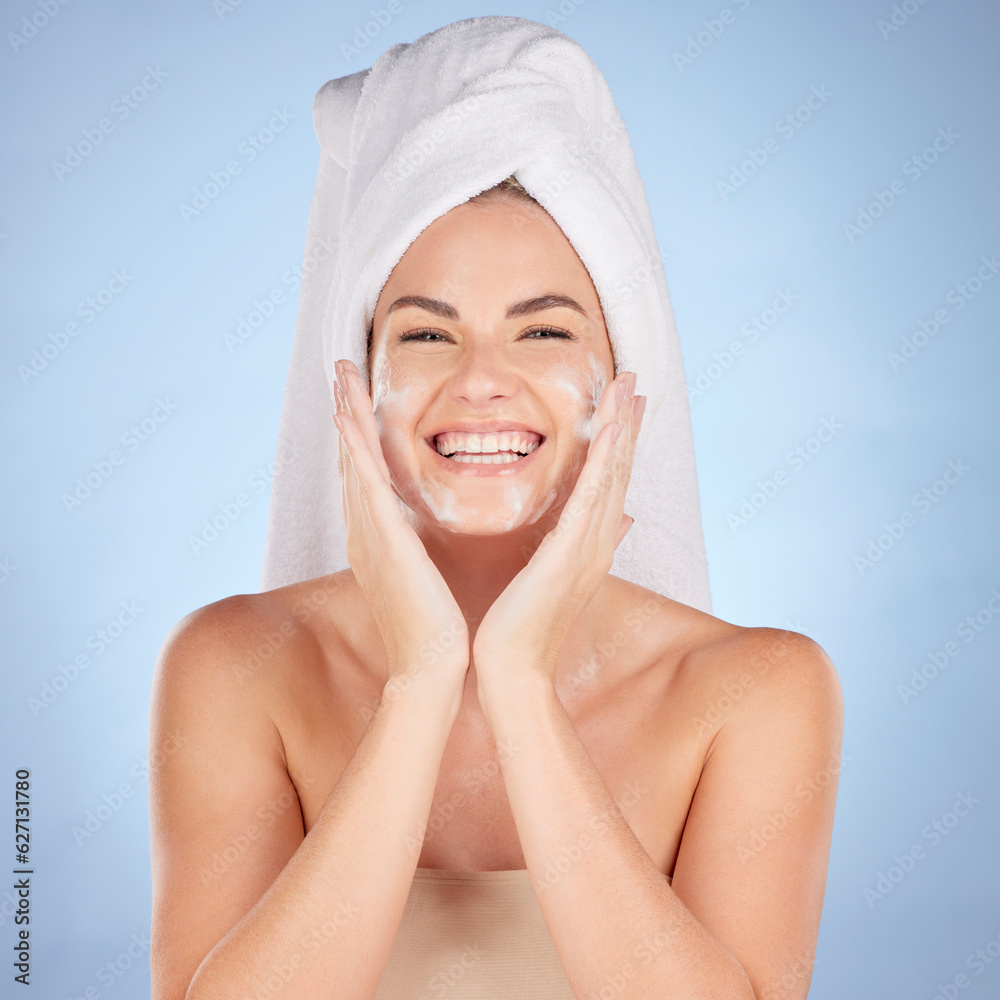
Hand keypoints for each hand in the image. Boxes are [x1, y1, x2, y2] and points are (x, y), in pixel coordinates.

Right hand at [332, 359, 469, 702]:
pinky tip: (346, 417)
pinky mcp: (384, 542)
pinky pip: (366, 484)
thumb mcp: (427, 577)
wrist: (433, 670)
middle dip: (345, 412)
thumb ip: (421, 550)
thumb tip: (428, 537)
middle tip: (339, 368)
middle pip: (352, 459)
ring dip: (346, 414)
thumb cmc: (436, 629)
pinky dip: (354, 448)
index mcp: (379, 540)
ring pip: (354, 461)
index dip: (357, 435)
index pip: (366, 476)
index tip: (355, 399)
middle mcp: (366, 532)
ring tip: (340, 373)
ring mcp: (370, 535)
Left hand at [472, 371, 645, 694]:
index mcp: (589, 545)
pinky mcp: (570, 553)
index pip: (608, 482)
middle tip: (634, 378)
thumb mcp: (551, 577)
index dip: (620, 440)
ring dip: (621, 428)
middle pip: (617, 470)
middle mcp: (598, 542)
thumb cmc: (522, 626)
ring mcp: (588, 546)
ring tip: (627, 386)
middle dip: (627, 422)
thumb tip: (615, 521)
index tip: (626, 403)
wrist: (512, 668)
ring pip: (610, 476)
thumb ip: (578, 545)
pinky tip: (611, 430)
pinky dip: (605, 462)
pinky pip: (592, 498)